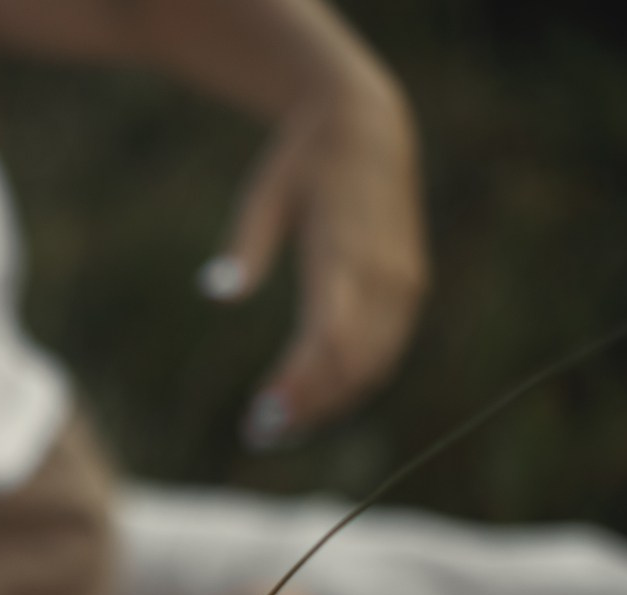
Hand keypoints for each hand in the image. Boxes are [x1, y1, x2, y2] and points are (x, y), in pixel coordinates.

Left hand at [202, 72, 427, 448]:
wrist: (368, 128)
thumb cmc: (302, 163)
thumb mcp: (265, 193)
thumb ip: (245, 245)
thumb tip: (216, 292)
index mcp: (345, 250)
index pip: (328, 336)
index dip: (300, 384)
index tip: (262, 415)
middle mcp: (384, 273)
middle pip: (352, 362)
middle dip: (309, 406)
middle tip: (258, 434)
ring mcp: (403, 284)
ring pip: (373, 365)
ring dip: (328, 403)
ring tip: (277, 426)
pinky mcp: (409, 289)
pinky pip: (385, 351)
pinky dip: (350, 383)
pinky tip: (310, 399)